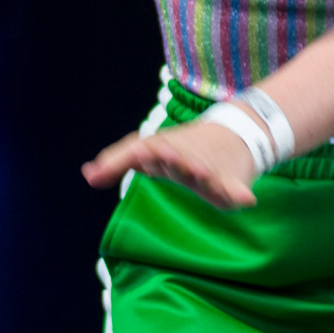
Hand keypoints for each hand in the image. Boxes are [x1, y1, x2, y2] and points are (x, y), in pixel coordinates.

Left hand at [81, 120, 259, 209]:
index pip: (140, 150)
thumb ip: (118, 161)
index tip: (126, 155)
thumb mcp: (150, 149)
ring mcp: (209, 168)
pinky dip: (240, 193)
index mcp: (162, 149)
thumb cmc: (182, 147)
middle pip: (174, 158)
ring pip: (204, 171)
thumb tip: (87, 174)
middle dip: (168, 158)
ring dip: (200, 171)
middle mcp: (185, 156)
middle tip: (158, 155)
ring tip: (200, 171)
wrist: (235, 133)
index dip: (128, 157)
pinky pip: (235, 190)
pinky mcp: (230, 182)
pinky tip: (246, 200)